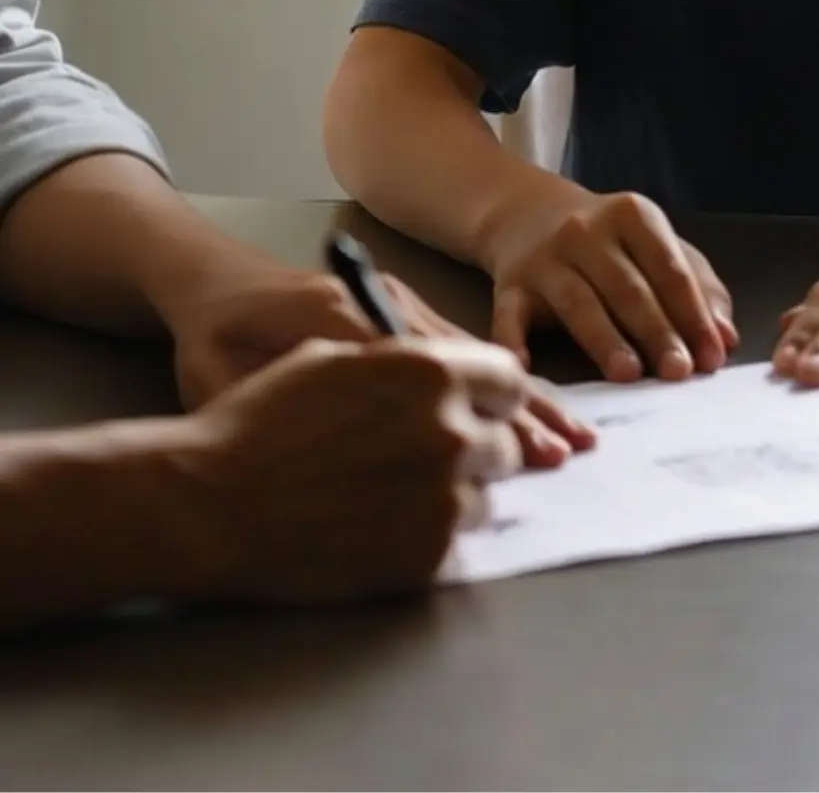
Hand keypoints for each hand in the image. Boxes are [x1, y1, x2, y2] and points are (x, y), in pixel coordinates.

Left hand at [161, 247, 593, 467]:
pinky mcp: (397, 312)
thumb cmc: (213, 335)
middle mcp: (383, 307)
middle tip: (569, 448)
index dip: (480, 416)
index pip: (428, 371)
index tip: (523, 451)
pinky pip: (457, 345)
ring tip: (567, 429)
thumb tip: (343, 448)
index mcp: (342, 317)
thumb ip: (280, 403)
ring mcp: (395, 306)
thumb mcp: (223, 375)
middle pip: (466, 361)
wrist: (212, 280)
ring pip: (471, 353)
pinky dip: (496, 377)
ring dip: (521, 394)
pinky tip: (526, 401)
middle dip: (522, 408)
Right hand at [181, 337, 524, 603]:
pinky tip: (379, 523)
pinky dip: (429, 531)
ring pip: (485, 495)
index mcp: (432, 373)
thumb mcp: (333, 361)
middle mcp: (452, 433)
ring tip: (394, 492)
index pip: (509, 380)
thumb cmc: (261, 421)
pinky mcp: (428, 556)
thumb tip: (448, 381)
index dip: (494, 393)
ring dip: (455, 491)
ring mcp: (445, 500)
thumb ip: (405, 368)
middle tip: (427, 453)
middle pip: (504, 442)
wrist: (210, 505)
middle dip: (476, 445)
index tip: (482, 405)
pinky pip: (456, 540)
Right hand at [484, 189, 737, 381]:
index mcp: (632, 216)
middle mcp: (585, 231)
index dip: (692, 315)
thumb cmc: (607, 241)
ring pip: (578, 302)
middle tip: (678, 371)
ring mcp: (544, 258)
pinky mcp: (509, 283)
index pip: (669, 270)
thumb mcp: (655, 245)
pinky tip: (523, 363)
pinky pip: (510, 313)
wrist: (527, 213)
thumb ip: (696, 286)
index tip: (711, 358)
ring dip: (604, 339)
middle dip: (656, 331)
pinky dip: (513, 338)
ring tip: (627, 373)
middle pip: (626, 288)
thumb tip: (726, 339)